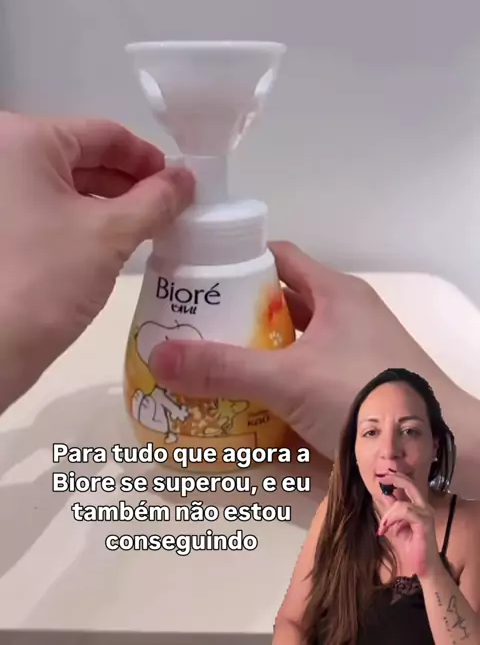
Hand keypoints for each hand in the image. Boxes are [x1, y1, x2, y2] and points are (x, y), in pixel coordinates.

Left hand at [0, 111, 193, 409]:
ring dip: (108, 204)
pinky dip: (80, 221)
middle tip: (168, 211)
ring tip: (146, 231)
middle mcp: (3, 157)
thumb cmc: (44, 279)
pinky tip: (109, 246)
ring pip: (64, 186)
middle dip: (129, 183)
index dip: (147, 158)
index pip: (102, 133)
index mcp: (23, 140)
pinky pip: (45, 210)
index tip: (179, 186)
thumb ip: (155, 200)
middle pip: (82, 156)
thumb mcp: (109, 235)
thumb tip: (186, 178)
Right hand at [149, 240, 430, 457]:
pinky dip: (281, 378)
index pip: (278, 256)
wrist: (439, 448)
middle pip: (282, 300)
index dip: (237, 260)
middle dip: (239, 312)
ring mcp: (355, 349)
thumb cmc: (366, 395)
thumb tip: (158, 356)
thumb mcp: (289, 380)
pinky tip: (252, 398)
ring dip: (259, 348)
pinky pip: (308, 369)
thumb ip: (225, 370)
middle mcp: (346, 313)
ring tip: (212, 361)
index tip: (198, 276)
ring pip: (296, 339)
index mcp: (334, 292)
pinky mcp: (358, 382)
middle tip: (194, 326)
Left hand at [376, 472, 440, 578]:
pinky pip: (405, 512)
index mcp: (419, 506)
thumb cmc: (412, 547)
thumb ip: (393, 510)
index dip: (396, 477)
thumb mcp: (397, 525)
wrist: (424, 567)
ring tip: (383, 527)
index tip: (382, 475)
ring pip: (402, 504)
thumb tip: (386, 494)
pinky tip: (387, 528)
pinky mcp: (425, 522)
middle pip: (410, 484)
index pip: (409, 485)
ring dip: (388, 515)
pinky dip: (392, 518)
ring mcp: (427, 514)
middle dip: (395, 478)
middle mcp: (425, 507)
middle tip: (382, 477)